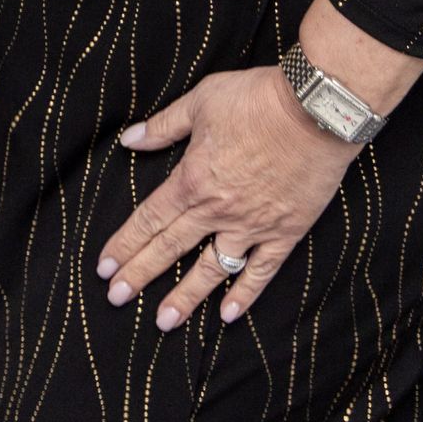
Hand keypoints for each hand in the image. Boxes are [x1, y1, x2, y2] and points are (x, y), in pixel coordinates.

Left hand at [97, 65, 359, 331]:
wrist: (316, 111)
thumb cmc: (257, 100)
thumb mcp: (200, 102)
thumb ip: (163, 126)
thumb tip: (130, 139)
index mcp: (192, 180)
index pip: (149, 220)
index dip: (125, 244)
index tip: (105, 268)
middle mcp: (217, 210)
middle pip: (170, 249)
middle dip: (140, 276)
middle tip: (117, 299)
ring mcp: (252, 226)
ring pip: (211, 269)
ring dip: (185, 297)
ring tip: (164, 321)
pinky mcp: (285, 232)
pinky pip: (261, 271)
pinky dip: (244, 294)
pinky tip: (227, 315)